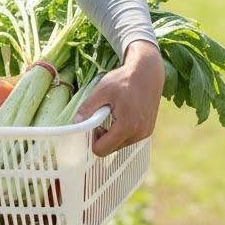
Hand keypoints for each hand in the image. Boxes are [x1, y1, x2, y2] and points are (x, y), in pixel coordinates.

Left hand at [74, 40, 164, 155]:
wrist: (147, 73)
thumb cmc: (124, 80)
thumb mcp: (101, 91)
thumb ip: (88, 108)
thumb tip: (75, 122)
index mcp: (126, 127)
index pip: (102, 150)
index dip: (92, 139)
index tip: (92, 123)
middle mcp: (138, 134)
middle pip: (110, 149)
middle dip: (102, 136)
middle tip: (101, 116)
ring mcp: (145, 133)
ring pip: (119, 144)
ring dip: (112, 133)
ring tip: (113, 113)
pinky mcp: (148, 130)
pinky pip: (129, 138)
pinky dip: (121, 131)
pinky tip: (122, 114)